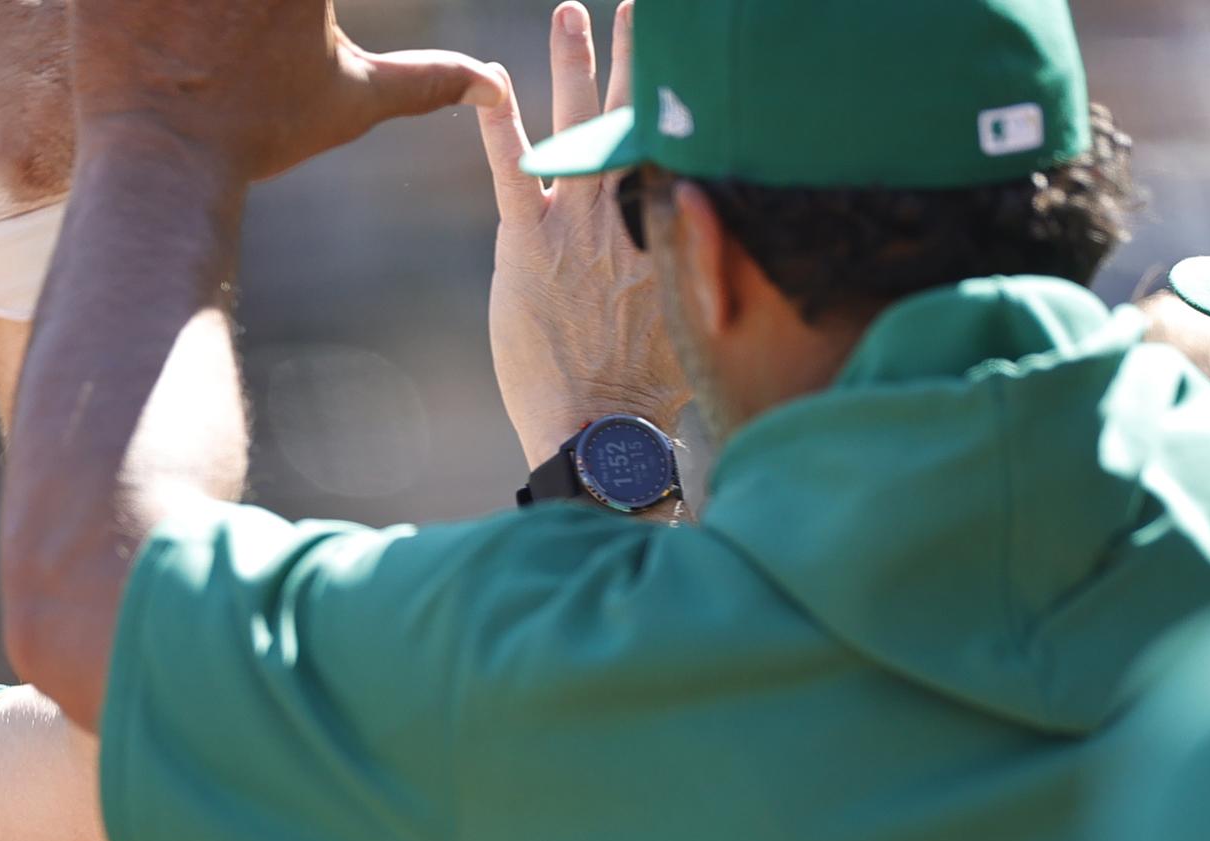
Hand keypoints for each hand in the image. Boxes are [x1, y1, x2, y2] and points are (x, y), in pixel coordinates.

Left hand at [70, 0, 499, 191]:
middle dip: (232, 3)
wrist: (161, 167)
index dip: (300, 2)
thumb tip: (495, 86)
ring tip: (193, 17)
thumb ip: (426, 81)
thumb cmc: (258, 135)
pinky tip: (146, 11)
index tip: (290, 17)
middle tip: (233, 20)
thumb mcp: (351, 101)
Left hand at [472, 3, 689, 467]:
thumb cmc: (652, 390)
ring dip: (576, 63)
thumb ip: (698, 261)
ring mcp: (579, 224)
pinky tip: (491, 80)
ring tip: (573, 9)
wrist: (604, 430)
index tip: (694, 56)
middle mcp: (632, 213)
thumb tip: (719, 228)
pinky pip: (513, 170)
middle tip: (643, 3)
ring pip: (579, 124)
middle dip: (642, 54)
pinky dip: (501, 123)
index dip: (683, 98)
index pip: (679, 143)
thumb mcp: (698, 314)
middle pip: (639, 115)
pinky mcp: (528, 245)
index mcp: (675, 226)